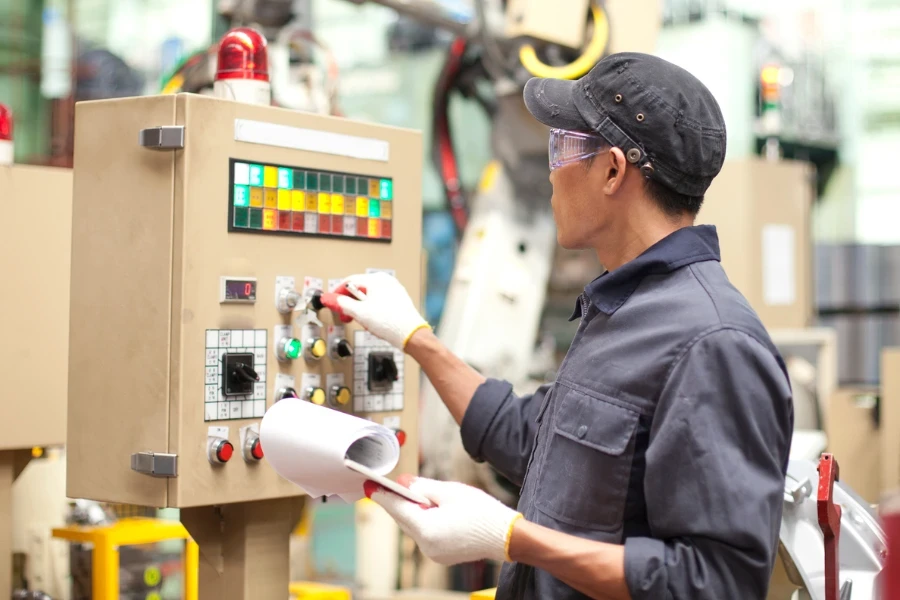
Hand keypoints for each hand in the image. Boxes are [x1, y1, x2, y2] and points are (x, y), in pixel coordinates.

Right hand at [320, 272, 430, 349]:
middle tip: (346, 315)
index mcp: (377, 279)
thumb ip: (343, 304)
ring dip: (361, 308)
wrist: (411, 334)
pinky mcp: (398, 299)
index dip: (337, 293)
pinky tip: (374, 321)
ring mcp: (394, 289)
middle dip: (350, 303)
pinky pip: (379, 301)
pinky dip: (372, 309)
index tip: (331, 302)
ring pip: (369, 296)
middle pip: (359, 289)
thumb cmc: (390, 323)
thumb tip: (330, 299)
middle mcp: (386, 281)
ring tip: (364, 321)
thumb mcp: (360, 313)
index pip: (349, 281)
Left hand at [366, 475, 522, 564]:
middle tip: (391, 485)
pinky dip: (424, 521)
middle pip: (404, 519)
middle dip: (398, 501)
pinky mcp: (441, 556)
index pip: (397, 508)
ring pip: (414, 527)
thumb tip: (403, 483)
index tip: (369, 485)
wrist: (505, 536)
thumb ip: (422, 487)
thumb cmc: (481, 512)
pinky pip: (425, 535)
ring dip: (414, 511)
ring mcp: (434, 553)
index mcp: (426, 529)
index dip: (382, 495)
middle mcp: (426, 545)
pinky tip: (432, 510)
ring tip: (420, 495)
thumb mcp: (450, 491)